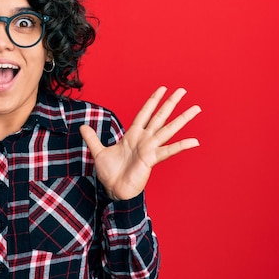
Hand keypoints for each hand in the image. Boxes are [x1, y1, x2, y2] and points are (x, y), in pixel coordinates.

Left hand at [80, 86, 200, 200]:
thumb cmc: (109, 173)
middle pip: (160, 116)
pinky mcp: (152, 159)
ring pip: (168, 129)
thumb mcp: (98, 152)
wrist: (113, 190)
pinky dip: (182, 146)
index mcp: (133, 135)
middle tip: (183, 90)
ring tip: (196, 109)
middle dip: (171, 103)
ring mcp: (150, 148)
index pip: (144, 113)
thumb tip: (82, 126)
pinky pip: (169, 151)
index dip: (153, 101)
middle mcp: (144, 139)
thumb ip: (92, 138)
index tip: (162, 89)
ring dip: (182, 118)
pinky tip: (194, 141)